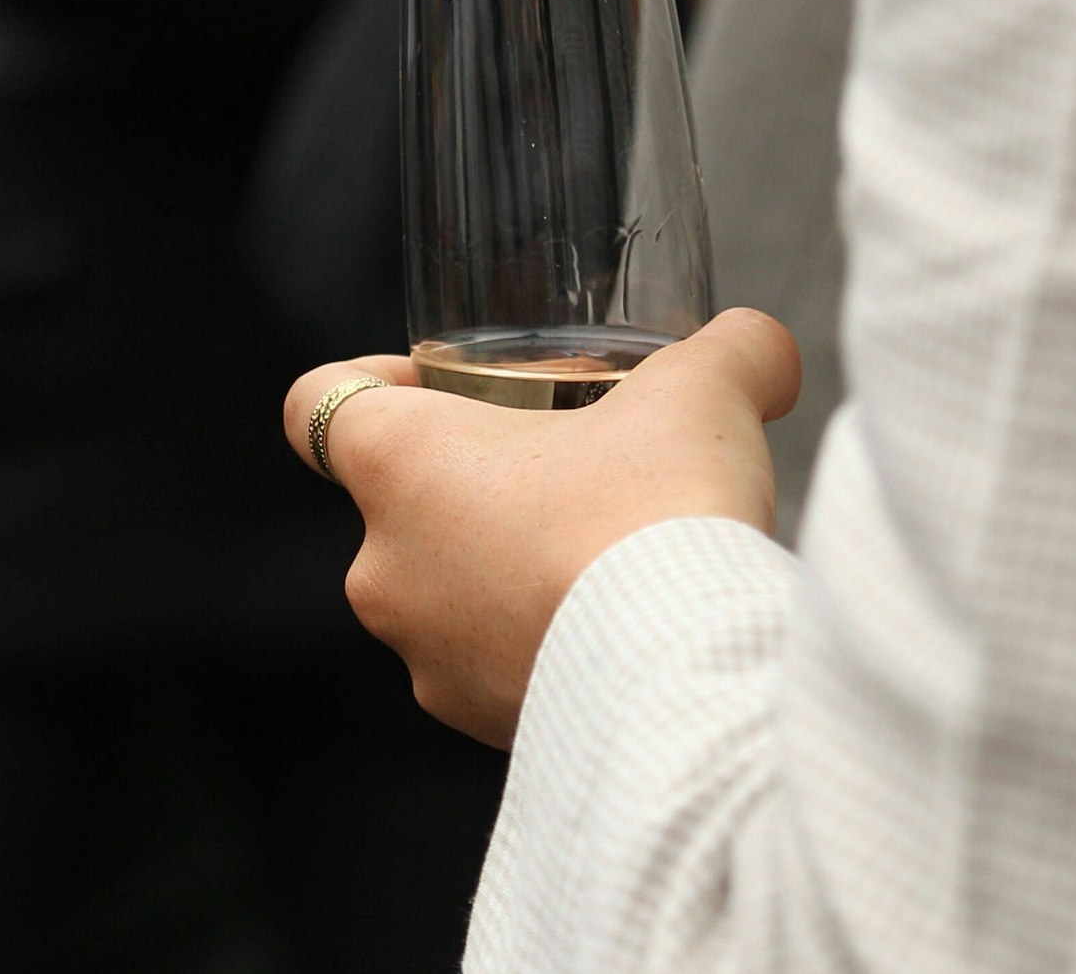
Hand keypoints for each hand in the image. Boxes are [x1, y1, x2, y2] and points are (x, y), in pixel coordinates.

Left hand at [283, 309, 800, 747]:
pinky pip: (497, 665)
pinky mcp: (480, 726)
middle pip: (401, 503)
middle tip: (577, 466)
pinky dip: (545, 642)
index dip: (368, 377)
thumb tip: (760, 349)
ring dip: (512, 568)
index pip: (314, 404)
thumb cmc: (660, 512)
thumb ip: (731, 352)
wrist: (692, 676)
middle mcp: (385, 568)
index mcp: (399, 464)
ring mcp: (426, 659)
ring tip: (611, 552)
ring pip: (452, 590)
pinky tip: (624, 627)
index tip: (440, 382)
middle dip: (484, 483)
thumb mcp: (705, 392)